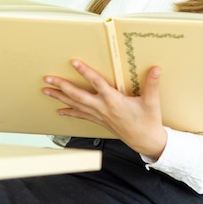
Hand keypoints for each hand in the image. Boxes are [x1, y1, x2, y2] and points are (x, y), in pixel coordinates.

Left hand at [42, 60, 166, 158]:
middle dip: (62, 86)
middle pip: (78, 95)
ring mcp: (100, 115)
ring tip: (46, 91)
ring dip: (60, 97)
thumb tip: (155, 69)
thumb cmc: (148, 121)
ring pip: (75, 105)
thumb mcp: (152, 102)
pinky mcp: (100, 121)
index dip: (85, 72)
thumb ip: (152, 84)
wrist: (146, 140)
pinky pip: (81, 115)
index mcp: (114, 101)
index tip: (74, 62)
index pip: (97, 83)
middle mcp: (103, 108)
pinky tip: (60, 110)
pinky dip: (69, 111)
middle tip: (48, 79)